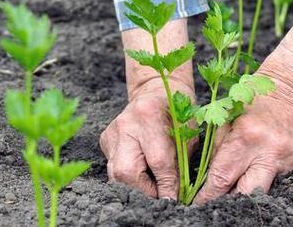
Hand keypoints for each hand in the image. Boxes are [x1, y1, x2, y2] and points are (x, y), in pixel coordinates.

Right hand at [100, 79, 195, 198]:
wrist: (156, 92)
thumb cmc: (178, 113)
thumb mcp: (187, 135)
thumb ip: (180, 164)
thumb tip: (174, 196)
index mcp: (149, 114)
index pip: (157, 161)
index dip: (167, 186)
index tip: (173, 200)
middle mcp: (125, 123)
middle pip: (126, 171)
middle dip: (144, 191)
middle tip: (160, 196)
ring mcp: (111, 132)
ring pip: (116, 174)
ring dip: (136, 187)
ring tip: (153, 187)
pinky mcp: (105, 140)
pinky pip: (113, 167)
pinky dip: (129, 177)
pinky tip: (142, 173)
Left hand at [193, 74, 292, 203]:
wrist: (291, 93)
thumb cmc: (251, 105)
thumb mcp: (225, 121)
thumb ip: (216, 151)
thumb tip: (208, 180)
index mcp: (246, 136)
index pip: (223, 177)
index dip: (209, 193)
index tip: (199, 201)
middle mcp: (271, 150)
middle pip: (247, 192)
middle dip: (230, 199)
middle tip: (218, 200)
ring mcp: (292, 159)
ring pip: (266, 191)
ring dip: (250, 191)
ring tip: (238, 185)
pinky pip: (284, 183)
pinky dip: (269, 180)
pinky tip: (261, 170)